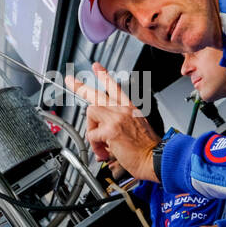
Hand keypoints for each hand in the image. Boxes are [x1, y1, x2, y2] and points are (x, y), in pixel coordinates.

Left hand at [65, 63, 159, 181]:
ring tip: (101, 143)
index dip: (104, 76)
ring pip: (91, 113)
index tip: (96, 67)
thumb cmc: (146, 149)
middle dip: (80, 87)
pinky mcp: (111, 130)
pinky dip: (96, 146)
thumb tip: (102, 134)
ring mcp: (117, 118)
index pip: (116, 87)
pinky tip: (105, 152)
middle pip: (96, 94)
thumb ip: (118, 126)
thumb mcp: (136, 129)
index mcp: (130, 109)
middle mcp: (123, 110)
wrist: (155, 159)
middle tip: (70, 80)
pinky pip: (92, 135)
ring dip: (92, 130)